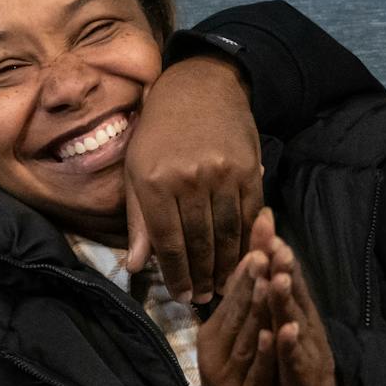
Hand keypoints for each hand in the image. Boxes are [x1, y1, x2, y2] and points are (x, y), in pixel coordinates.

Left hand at [124, 54, 261, 304]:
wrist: (199, 87)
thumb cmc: (158, 132)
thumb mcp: (136, 171)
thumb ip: (139, 221)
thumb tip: (136, 266)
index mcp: (154, 181)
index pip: (167, 242)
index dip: (176, 274)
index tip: (182, 296)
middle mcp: (189, 179)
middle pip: (199, 243)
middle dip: (202, 277)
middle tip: (203, 299)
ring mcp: (222, 174)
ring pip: (227, 234)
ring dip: (227, 265)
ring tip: (223, 286)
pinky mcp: (249, 169)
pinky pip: (249, 215)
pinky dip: (247, 240)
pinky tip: (243, 257)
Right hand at [196, 250, 282, 385]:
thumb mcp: (234, 349)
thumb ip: (238, 316)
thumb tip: (247, 273)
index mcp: (212, 338)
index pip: (229, 298)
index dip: (244, 270)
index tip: (257, 240)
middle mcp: (215, 355)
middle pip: (235, 313)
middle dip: (250, 281)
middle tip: (261, 249)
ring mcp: (228, 379)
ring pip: (245, 338)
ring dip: (256, 309)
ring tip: (266, 282)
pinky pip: (257, 374)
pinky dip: (264, 353)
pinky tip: (272, 335)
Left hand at [250, 208, 352, 385]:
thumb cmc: (295, 350)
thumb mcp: (283, 315)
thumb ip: (277, 284)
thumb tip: (267, 245)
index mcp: (296, 306)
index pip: (285, 274)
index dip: (276, 252)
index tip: (267, 226)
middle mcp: (303, 319)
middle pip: (293, 290)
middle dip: (284, 267)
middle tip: (276, 245)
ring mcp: (305, 344)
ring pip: (294, 318)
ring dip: (286, 299)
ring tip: (279, 279)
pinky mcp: (301, 370)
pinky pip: (294, 355)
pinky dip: (289, 343)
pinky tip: (284, 330)